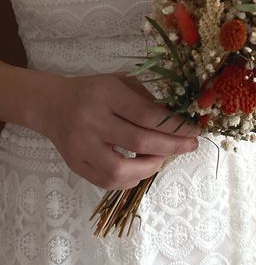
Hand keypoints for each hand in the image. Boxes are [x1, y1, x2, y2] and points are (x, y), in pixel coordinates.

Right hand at [29, 72, 199, 189]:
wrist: (52, 105)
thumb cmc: (94, 91)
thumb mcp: (121, 83)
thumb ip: (147, 100)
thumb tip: (177, 123)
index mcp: (107, 95)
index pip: (148, 115)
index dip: (175, 126)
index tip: (194, 130)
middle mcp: (92, 120)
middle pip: (140, 142)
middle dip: (172, 147)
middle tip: (191, 146)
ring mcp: (81, 146)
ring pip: (121, 169)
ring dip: (151, 167)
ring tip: (163, 158)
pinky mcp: (75, 165)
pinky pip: (107, 181)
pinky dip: (131, 179)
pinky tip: (142, 168)